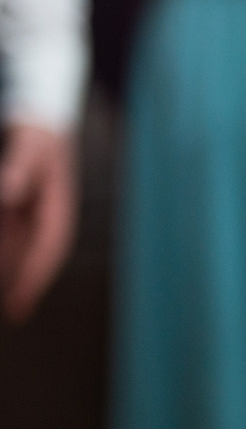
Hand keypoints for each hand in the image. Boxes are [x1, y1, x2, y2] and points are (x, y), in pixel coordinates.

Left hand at [0, 122, 76, 322]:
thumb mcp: (29, 144)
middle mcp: (50, 215)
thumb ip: (18, 168)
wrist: (42, 117)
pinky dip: (10, 253)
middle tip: (15, 311)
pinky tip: (4, 265)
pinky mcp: (24, 210)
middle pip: (37, 256)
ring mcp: (37, 214)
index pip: (49, 247)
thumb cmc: (36, 131)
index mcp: (59, 205)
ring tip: (10, 299)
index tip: (20, 302)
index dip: (35, 276)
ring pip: (24, 249)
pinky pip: (15, 237)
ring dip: (15, 271)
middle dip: (25, 283)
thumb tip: (8, 194)